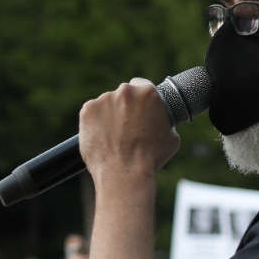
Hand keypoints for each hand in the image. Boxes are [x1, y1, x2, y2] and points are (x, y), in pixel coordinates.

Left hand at [78, 77, 179, 193]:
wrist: (124, 173)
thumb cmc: (150, 158)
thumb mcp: (171, 137)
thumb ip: (164, 122)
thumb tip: (161, 122)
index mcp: (147, 92)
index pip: (141, 85)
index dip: (139, 99)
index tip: (137, 108)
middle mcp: (124, 91)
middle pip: (122, 94)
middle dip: (123, 107)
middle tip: (125, 127)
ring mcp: (103, 100)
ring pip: (105, 104)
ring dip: (108, 115)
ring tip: (112, 136)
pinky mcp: (87, 111)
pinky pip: (90, 114)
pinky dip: (93, 123)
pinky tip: (100, 137)